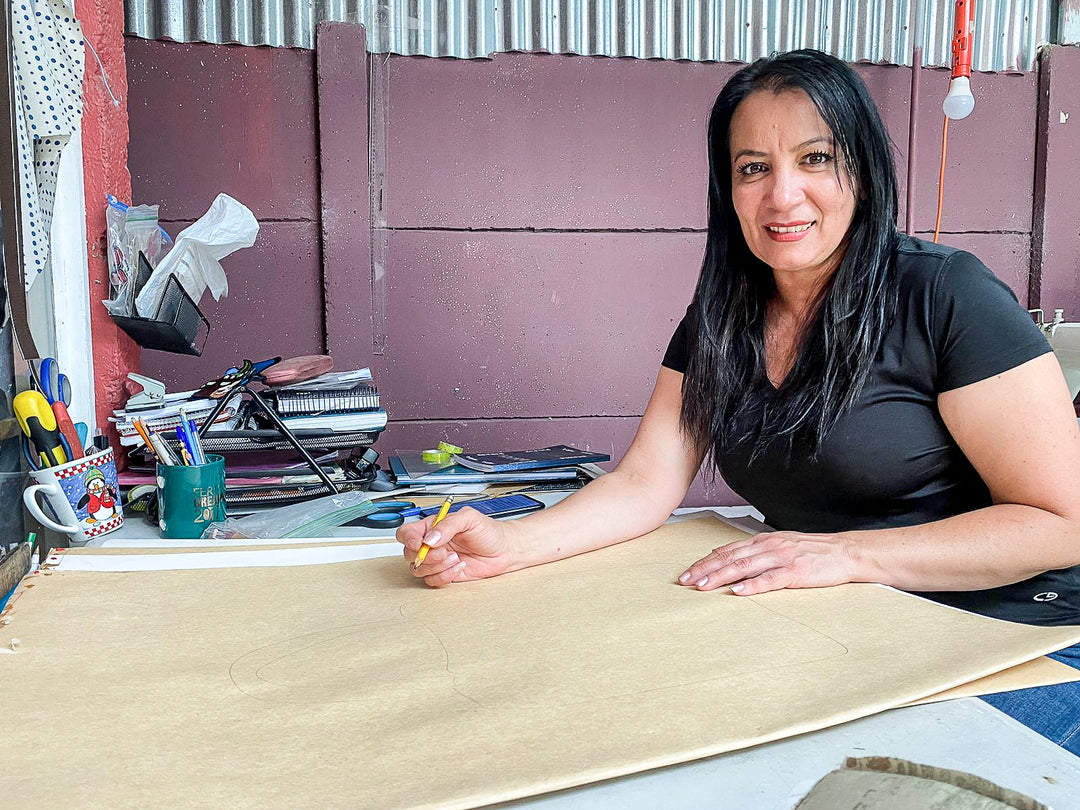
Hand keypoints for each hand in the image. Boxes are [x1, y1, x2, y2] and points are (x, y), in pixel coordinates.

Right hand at [396, 506, 515, 586]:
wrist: (504, 550)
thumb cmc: (489, 531)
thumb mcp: (469, 519)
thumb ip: (448, 525)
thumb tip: (430, 538)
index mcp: (433, 527)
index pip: (407, 532)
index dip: (408, 539)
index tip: (421, 544)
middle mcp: (432, 544)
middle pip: (409, 553)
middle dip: (426, 556)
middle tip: (445, 552)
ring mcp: (437, 560)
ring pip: (419, 569)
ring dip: (437, 567)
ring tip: (456, 558)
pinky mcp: (445, 573)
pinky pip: (432, 580)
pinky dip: (445, 576)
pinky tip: (459, 566)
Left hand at [676, 531, 857, 595]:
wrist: (846, 552)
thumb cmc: (813, 551)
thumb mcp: (781, 546)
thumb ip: (757, 552)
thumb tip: (730, 559)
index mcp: (763, 541)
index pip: (727, 550)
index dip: (705, 561)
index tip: (687, 572)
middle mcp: (769, 546)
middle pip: (729, 557)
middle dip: (704, 569)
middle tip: (685, 581)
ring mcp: (782, 558)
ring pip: (744, 566)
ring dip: (721, 576)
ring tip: (703, 585)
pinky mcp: (796, 572)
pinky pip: (771, 579)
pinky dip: (752, 585)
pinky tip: (738, 591)